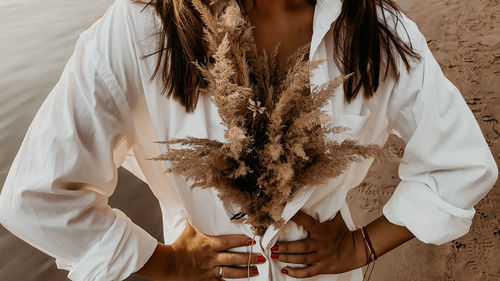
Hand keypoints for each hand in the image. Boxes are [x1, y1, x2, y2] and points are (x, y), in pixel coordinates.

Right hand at [136, 220, 264, 279]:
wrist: (169, 264)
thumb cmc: (180, 245)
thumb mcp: (189, 229)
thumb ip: (197, 218)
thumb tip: (197, 202)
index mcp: (209, 244)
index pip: (228, 242)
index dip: (241, 241)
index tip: (252, 240)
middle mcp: (211, 258)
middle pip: (234, 258)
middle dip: (249, 258)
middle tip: (262, 257)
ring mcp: (210, 270)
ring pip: (231, 272)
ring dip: (245, 272)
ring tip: (257, 271)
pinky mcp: (207, 280)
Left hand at [270, 210, 366, 277]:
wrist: (357, 249)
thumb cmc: (344, 232)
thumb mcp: (337, 218)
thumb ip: (329, 208)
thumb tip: (327, 192)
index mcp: (321, 230)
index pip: (305, 221)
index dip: (294, 217)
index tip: (282, 215)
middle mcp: (320, 244)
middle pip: (300, 246)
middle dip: (285, 247)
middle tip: (272, 246)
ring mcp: (321, 257)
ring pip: (301, 259)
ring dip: (287, 258)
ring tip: (274, 255)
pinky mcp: (322, 267)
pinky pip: (308, 272)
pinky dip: (296, 273)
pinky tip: (285, 271)